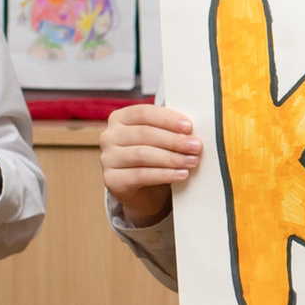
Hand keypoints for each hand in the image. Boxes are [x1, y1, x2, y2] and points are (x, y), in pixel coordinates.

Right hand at [101, 99, 201, 225]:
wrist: (143, 192)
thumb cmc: (154, 159)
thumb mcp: (160, 139)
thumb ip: (170, 129)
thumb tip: (192, 130)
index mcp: (120, 118)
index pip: (144, 113)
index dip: (167, 119)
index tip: (189, 126)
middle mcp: (109, 136)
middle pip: (145, 134)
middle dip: (174, 140)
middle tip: (196, 146)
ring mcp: (107, 159)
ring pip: (143, 154)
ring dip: (172, 158)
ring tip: (192, 161)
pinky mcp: (111, 180)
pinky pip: (141, 175)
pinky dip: (165, 174)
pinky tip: (181, 174)